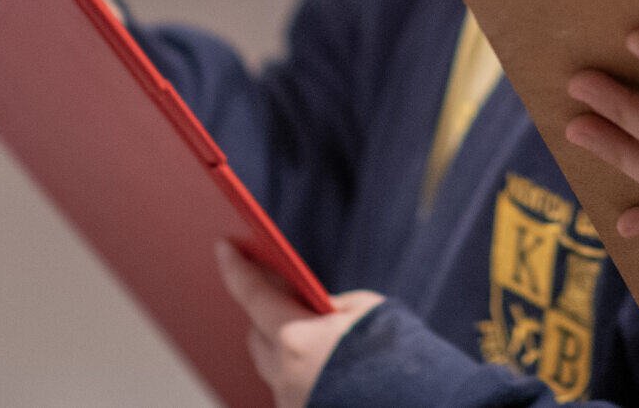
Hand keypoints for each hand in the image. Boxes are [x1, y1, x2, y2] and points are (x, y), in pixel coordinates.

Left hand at [217, 241, 384, 407]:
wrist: (415, 400)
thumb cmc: (394, 353)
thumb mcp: (366, 311)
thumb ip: (332, 306)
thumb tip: (317, 312)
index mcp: (296, 340)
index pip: (254, 295)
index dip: (236, 268)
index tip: (223, 246)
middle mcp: (284, 375)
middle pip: (256, 335)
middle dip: (263, 311)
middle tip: (274, 287)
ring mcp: (290, 401)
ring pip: (272, 365)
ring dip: (280, 343)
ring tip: (296, 322)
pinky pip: (289, 387)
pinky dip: (297, 369)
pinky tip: (316, 359)